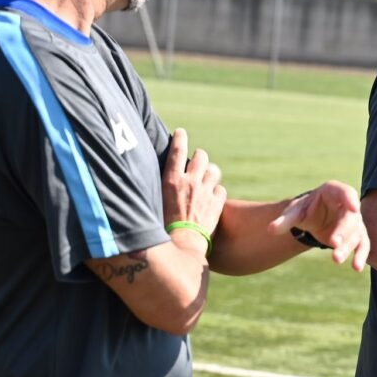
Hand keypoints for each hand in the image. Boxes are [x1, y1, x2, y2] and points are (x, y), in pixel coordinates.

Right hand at [162, 128, 226, 252]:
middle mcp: (190, 182)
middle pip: (201, 156)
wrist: (182, 244)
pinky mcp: (217, 203)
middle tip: (196, 164)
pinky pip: (221, 190)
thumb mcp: (155, 202)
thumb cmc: (162, 227)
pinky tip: (212, 199)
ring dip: (210, 173)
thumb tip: (155, 181)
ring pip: (214, 170)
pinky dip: (217, 193)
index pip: (177, 151)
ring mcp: (205, 191)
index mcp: (171, 180)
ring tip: (205, 180)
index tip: (181, 132)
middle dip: (199, 157)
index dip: (180, 138)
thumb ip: (162, 188)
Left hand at [267, 181, 369, 271]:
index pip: (345, 192)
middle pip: (350, 218)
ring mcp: (355, 221)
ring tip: (336, 259)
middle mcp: (348, 206)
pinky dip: (360, 256)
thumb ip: (284, 220)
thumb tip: (270, 229)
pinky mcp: (357, 236)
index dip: (350, 199)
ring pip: (355, 234)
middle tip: (333, 243)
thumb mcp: (294, 213)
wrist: (314, 218)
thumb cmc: (305, 210)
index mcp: (333, 192)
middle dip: (343, 231)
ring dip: (347, 247)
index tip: (354, 208)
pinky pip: (362, 245)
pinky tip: (356, 268)